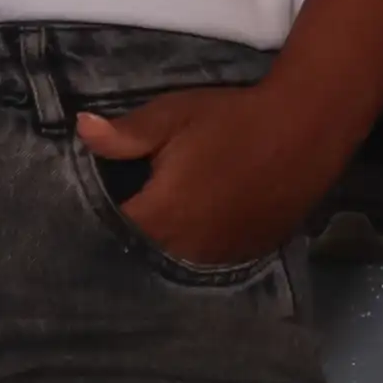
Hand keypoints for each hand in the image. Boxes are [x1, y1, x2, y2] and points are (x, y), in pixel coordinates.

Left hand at [73, 81, 349, 266]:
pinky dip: (192, 253)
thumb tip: (80, 130)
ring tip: (149, 232)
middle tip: (116, 220)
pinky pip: (205, 264)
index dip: (90, 225)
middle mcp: (186, 249)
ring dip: (160, 251)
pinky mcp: (246, 256)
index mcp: (160, 217)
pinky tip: (191, 234)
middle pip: (139, 258)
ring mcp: (219, 258)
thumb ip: (124, 134)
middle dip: (124, 242)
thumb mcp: (173, 116)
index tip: (77, 214)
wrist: (305, 128)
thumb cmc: (231, 119)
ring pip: (172, 265)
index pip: (109, 234)